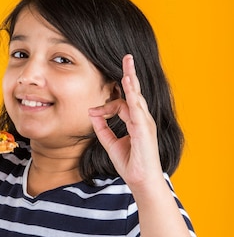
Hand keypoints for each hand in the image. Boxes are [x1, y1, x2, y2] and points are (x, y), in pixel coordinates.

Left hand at [88, 55, 162, 191]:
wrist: (141, 180)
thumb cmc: (130, 163)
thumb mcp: (111, 143)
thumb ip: (102, 128)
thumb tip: (92, 113)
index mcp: (135, 121)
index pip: (121, 104)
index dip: (106, 106)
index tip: (94, 113)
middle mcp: (142, 119)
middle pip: (134, 92)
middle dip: (130, 74)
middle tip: (127, 56)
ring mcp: (145, 122)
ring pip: (136, 96)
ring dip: (131, 79)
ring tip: (127, 64)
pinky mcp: (144, 128)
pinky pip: (137, 107)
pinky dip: (132, 94)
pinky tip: (128, 83)